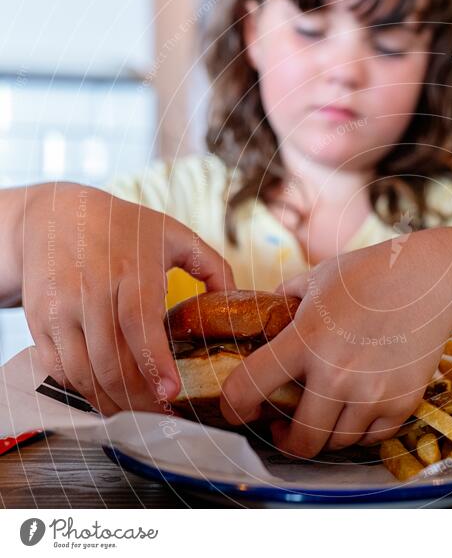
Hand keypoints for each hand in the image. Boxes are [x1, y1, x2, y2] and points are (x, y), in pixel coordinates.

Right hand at [19, 183, 232, 414]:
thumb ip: (212, 266)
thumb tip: (234, 300)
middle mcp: (91, 292)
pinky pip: (59, 368)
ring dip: (111, 400)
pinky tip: (106, 395)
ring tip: (137, 413)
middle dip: (138, 397)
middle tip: (162, 415)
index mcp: (130, 271)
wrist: (54, 215)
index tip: (171, 392)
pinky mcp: (38, 321)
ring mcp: (60, 309)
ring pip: (83, 371)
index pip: (139, 326)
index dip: (154, 363)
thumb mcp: (174, 234)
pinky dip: (83, 389)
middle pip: (111, 360)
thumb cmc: (123, 227)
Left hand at [220, 230, 451, 457]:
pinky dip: (362, 430)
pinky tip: (358, 409)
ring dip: (327, 433)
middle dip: (287, 440)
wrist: (430, 281)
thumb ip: (283, 302)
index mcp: (306, 339)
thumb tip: (261, 316)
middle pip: (301, 441)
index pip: (249, 388)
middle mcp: (337, 373)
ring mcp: (372, 392)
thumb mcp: (316, 279)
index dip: (234, 407)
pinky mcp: (402, 402)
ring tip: (326, 414)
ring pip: (337, 443)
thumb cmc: (370, 274)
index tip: (236, 411)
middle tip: (284, 428)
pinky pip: (372, 437)